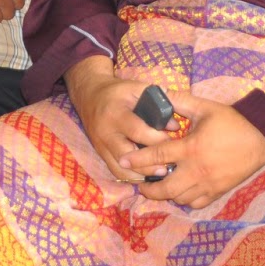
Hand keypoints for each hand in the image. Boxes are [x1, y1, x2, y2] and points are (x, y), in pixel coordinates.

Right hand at [63, 56, 172, 183]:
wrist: (89, 95)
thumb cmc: (117, 91)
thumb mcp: (136, 89)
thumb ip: (157, 103)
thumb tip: (175, 126)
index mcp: (115, 113)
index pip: (137, 131)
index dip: (157, 140)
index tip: (174, 145)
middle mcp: (105, 132)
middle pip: (127, 156)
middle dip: (149, 165)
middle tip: (169, 168)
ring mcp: (101, 146)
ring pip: (120, 168)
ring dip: (141, 175)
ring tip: (161, 175)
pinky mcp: (100, 154)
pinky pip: (116, 171)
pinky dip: (132, 176)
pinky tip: (147, 176)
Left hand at [122, 90, 264, 208]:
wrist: (262, 138)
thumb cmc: (232, 121)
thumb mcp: (204, 107)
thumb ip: (179, 101)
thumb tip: (158, 93)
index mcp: (191, 148)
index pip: (158, 157)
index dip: (138, 160)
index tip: (124, 162)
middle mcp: (197, 170)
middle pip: (165, 188)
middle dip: (148, 188)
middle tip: (139, 182)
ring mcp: (208, 184)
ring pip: (179, 198)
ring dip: (166, 194)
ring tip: (157, 186)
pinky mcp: (218, 192)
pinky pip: (195, 203)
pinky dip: (184, 199)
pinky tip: (179, 191)